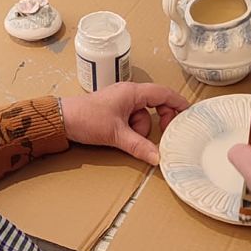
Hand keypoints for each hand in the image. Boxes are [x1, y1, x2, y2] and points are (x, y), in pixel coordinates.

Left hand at [60, 83, 188, 165]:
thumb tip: (158, 158)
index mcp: (132, 92)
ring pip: (143, 116)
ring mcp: (121, 102)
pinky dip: (132, 130)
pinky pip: (132, 120)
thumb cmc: (86, 118)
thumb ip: (139, 146)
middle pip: (156, 105)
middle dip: (159, 120)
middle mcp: (129, 94)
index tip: (189, 114)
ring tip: (124, 136)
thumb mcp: (116, 134)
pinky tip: (121, 136)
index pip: (164, 93)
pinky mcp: (115, 111)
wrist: (62, 120)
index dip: (178, 103)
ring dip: (139, 129)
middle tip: (163, 134)